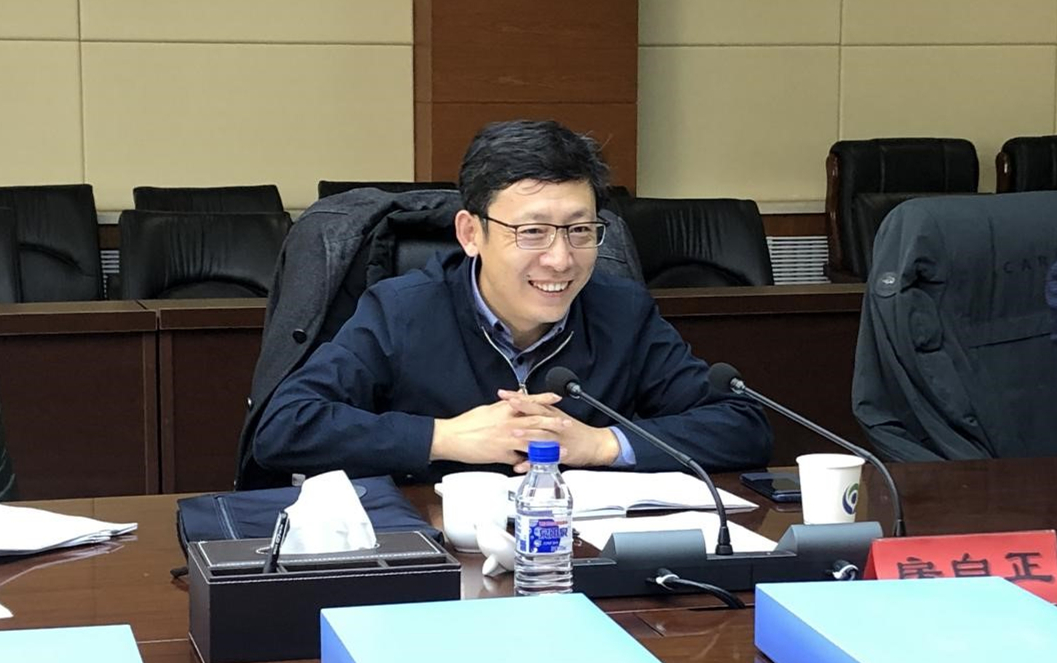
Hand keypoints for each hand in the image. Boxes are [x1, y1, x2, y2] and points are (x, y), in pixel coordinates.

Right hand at [430, 391, 567, 468]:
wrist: (451, 437)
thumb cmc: (466, 424)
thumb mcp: (486, 410)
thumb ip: (502, 408)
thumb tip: (512, 404)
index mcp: (504, 409)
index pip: (528, 402)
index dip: (544, 399)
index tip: (557, 398)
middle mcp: (508, 423)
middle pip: (536, 422)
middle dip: (554, 423)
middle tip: (568, 424)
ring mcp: (506, 439)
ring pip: (533, 442)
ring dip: (549, 447)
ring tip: (562, 450)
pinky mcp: (501, 454)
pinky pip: (519, 460)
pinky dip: (529, 463)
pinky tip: (538, 465)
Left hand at [498, 390, 619, 472]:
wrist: (596, 444)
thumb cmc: (574, 430)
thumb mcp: (557, 415)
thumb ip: (540, 409)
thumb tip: (522, 401)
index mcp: (552, 413)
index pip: (533, 402)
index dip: (518, 397)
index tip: (503, 394)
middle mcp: (554, 423)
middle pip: (537, 413)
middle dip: (522, 409)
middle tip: (508, 405)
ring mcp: (558, 439)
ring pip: (541, 434)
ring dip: (528, 434)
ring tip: (514, 434)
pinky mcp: (560, 454)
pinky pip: (544, 458)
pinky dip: (532, 462)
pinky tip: (521, 465)